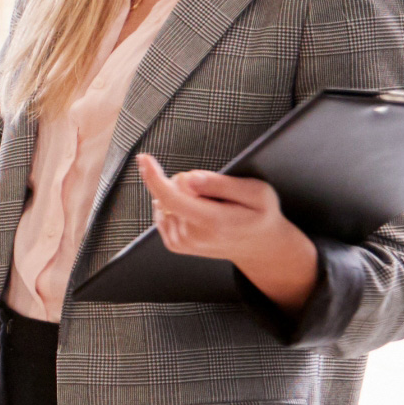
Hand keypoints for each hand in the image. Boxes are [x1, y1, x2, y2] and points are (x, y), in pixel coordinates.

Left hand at [136, 153, 318, 314]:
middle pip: (170, 190)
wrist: (258, 246)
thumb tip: (190, 178)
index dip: (155, 176)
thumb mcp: (256, 193)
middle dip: (187, 181)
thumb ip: (221, 184)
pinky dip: (174, 203)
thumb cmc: (260, 215)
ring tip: (211, 205)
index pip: (172, 198)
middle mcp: (193, 235)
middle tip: (216, 192)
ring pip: (164, 199)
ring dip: (182, 194)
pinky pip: (161, 210)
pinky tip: (195, 208)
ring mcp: (182, 242)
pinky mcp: (174, 243)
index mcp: (213, 222)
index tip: (144, 158)